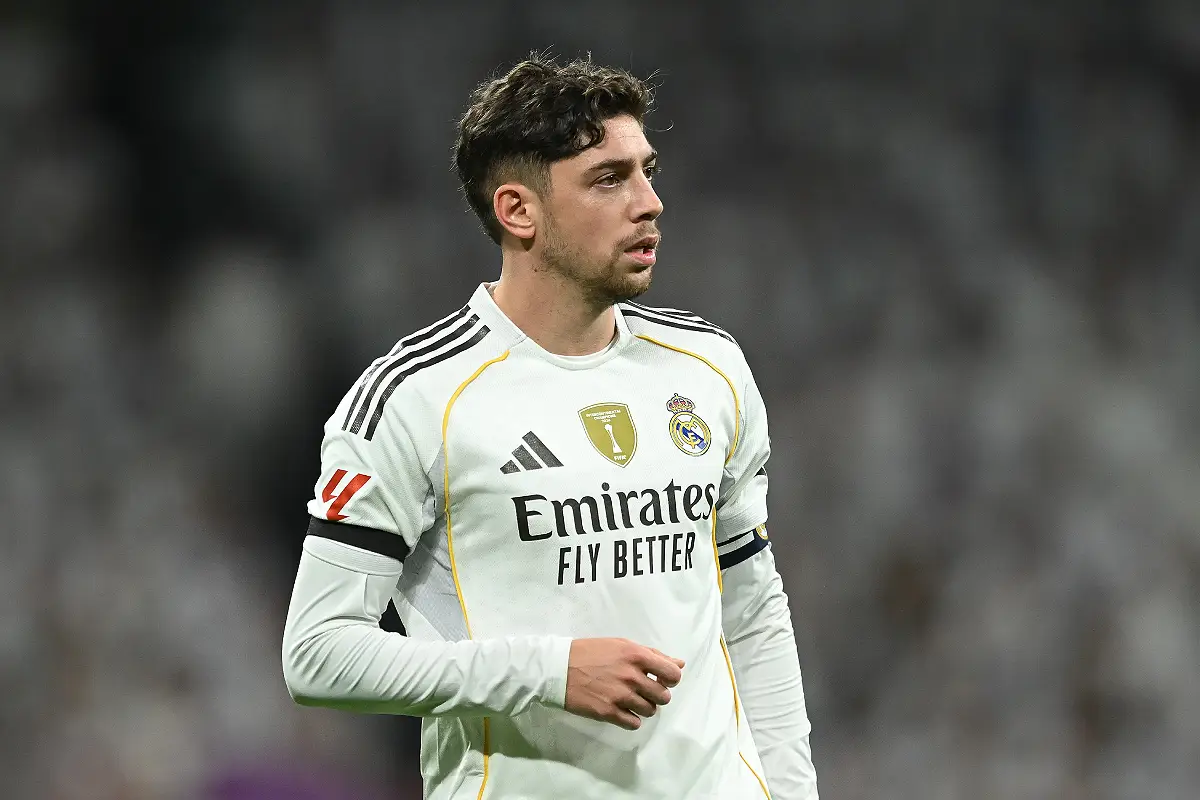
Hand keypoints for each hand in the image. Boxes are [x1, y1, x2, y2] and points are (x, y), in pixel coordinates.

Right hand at [564, 638, 684, 729]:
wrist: (558, 668)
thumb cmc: (591, 652)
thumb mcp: (622, 645)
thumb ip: (652, 655)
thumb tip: (679, 664)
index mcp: (637, 655)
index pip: (672, 674)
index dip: (670, 679)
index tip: (661, 679)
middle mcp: (631, 676)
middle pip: (663, 696)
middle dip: (656, 695)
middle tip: (643, 690)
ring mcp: (620, 696)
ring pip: (650, 711)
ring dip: (644, 707)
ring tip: (629, 699)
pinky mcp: (609, 712)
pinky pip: (634, 724)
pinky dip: (631, 719)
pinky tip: (621, 710)